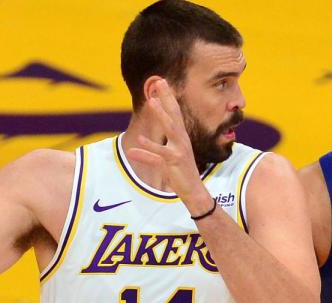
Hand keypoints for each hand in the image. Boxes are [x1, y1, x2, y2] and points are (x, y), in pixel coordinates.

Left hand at [126, 79, 213, 213]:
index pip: (174, 113)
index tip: (162, 82)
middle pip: (173, 115)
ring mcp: (179, 151)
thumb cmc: (181, 172)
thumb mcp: (169, 155)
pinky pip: (158, 156)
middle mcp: (182, 141)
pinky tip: (136, 144)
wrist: (194, 191)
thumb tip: (138, 139)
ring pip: (169, 130)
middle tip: (159, 82)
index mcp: (181, 137)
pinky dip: (147, 151)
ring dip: (161, 115)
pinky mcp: (173, 164)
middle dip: (166, 98)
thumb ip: (153, 146)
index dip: (168, 97)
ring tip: (151, 102)